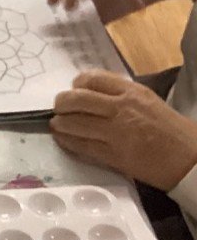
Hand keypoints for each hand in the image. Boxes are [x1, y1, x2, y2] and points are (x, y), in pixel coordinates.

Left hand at [51, 70, 196, 190]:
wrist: (192, 160)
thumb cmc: (171, 130)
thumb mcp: (148, 101)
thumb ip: (120, 95)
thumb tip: (91, 93)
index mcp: (132, 92)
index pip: (92, 80)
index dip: (76, 84)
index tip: (72, 90)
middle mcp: (121, 109)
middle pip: (77, 100)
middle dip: (61, 103)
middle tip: (58, 108)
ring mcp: (117, 133)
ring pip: (75, 124)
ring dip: (60, 124)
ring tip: (56, 125)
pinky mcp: (115, 156)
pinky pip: (83, 147)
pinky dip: (68, 142)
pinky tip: (63, 140)